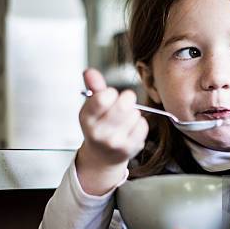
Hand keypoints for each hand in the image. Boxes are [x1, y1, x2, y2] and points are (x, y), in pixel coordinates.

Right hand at [76, 68, 148, 194]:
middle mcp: (98, 132)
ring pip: (135, 113)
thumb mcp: (92, 107)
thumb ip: (94, 87)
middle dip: (127, 99)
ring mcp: (114, 142)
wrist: (102, 156)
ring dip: (133, 113)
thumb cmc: (99, 126)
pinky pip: (143, 125)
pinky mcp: (129, 148)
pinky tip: (131, 128)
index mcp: (86, 118)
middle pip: (123, 105)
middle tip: (123, 104)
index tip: (109, 96)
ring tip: (124, 120)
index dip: (111, 93)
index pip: (103, 98)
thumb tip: (90, 72)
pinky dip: (139, 123)